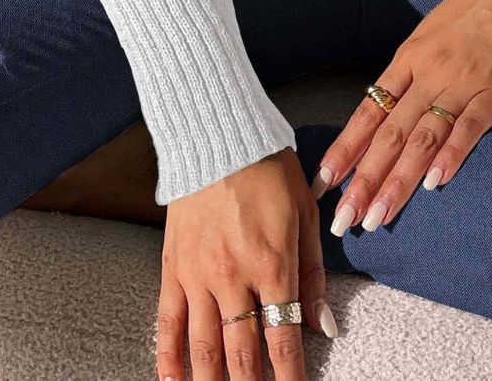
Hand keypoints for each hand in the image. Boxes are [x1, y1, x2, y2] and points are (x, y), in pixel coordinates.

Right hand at [156, 146, 337, 380]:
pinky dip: (169, 358)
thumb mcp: (305, 214)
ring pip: (204, 347)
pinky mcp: (174, 267)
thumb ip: (313, 274)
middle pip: (242, 354)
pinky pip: (168, 323)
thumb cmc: (269, 169)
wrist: (219, 134)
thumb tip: (322, 327)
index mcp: (272, 264)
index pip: (282, 339)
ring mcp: (199, 275)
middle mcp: (234, 277)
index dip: (290, 378)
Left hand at [309, 0, 491, 232]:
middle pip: (389, 134)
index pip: (368, 112)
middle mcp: (428, 72)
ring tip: (378, 216)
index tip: (323, 184)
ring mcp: (462, 80)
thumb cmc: (479, 6)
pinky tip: (435, 184)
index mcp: (409, 58)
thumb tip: (393, 111)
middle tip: (344, 220)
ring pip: (422, 138)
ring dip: (398, 181)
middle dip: (363, 181)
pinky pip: (470, 126)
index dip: (344, 150)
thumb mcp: (433, 33)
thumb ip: (414, 72)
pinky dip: (451, 155)